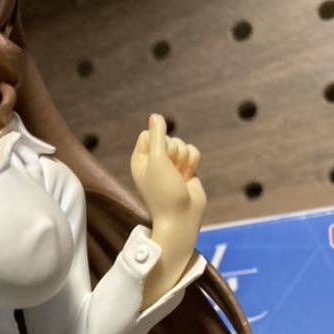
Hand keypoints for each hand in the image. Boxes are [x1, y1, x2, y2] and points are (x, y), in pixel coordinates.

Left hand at [130, 114, 205, 244]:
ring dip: (184, 159)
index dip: (158, 142)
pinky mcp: (186, 169)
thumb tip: (155, 116)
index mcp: (140, 159)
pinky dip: (193, 162)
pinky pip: (193, 151)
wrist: (182, 217)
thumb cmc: (164, 192)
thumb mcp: (157, 161)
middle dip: (174, 153)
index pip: (149, 133)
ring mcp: (171, 165)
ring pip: (182, 144)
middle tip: (171, 173)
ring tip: (179, 177)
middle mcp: (154, 161)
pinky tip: (189, 177)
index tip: (157, 161)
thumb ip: (157, 136)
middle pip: (168, 137)